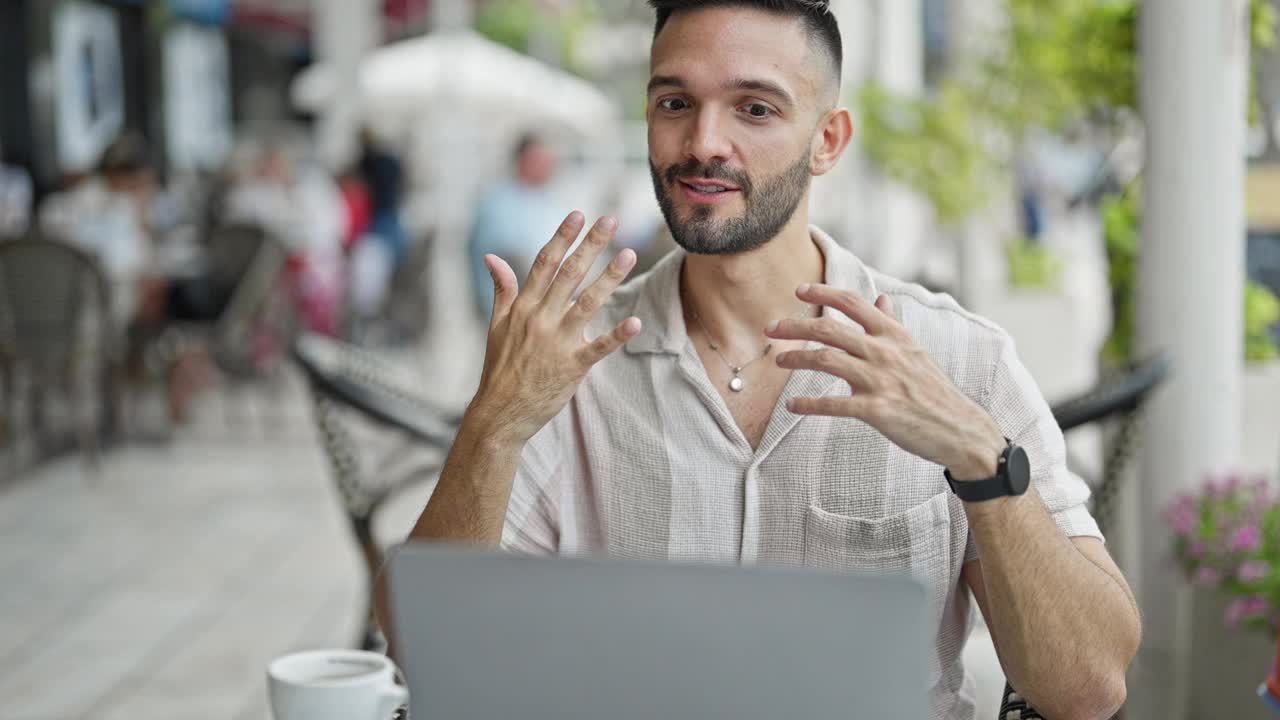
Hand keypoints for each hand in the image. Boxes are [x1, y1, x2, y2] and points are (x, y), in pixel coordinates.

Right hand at [470, 212, 640, 444]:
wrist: (500, 412)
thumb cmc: (499, 368)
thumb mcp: (495, 325)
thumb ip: (502, 289)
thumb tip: (491, 256)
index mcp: (523, 307)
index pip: (544, 263)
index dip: (562, 237)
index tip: (578, 214)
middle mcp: (540, 319)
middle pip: (569, 274)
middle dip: (591, 245)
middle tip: (611, 220)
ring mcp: (557, 343)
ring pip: (587, 303)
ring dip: (609, 278)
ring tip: (629, 254)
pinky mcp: (572, 367)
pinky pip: (598, 348)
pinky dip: (617, 336)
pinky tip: (635, 322)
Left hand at [766, 284, 1005, 479]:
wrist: (960, 429)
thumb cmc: (934, 390)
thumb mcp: (916, 351)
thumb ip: (893, 324)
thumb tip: (881, 298)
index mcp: (894, 334)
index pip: (853, 303)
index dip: (824, 292)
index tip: (799, 289)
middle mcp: (885, 352)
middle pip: (829, 328)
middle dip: (795, 326)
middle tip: (771, 328)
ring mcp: (880, 380)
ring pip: (826, 360)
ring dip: (797, 359)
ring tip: (779, 361)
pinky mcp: (876, 410)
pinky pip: (833, 404)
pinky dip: (809, 405)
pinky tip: (793, 406)